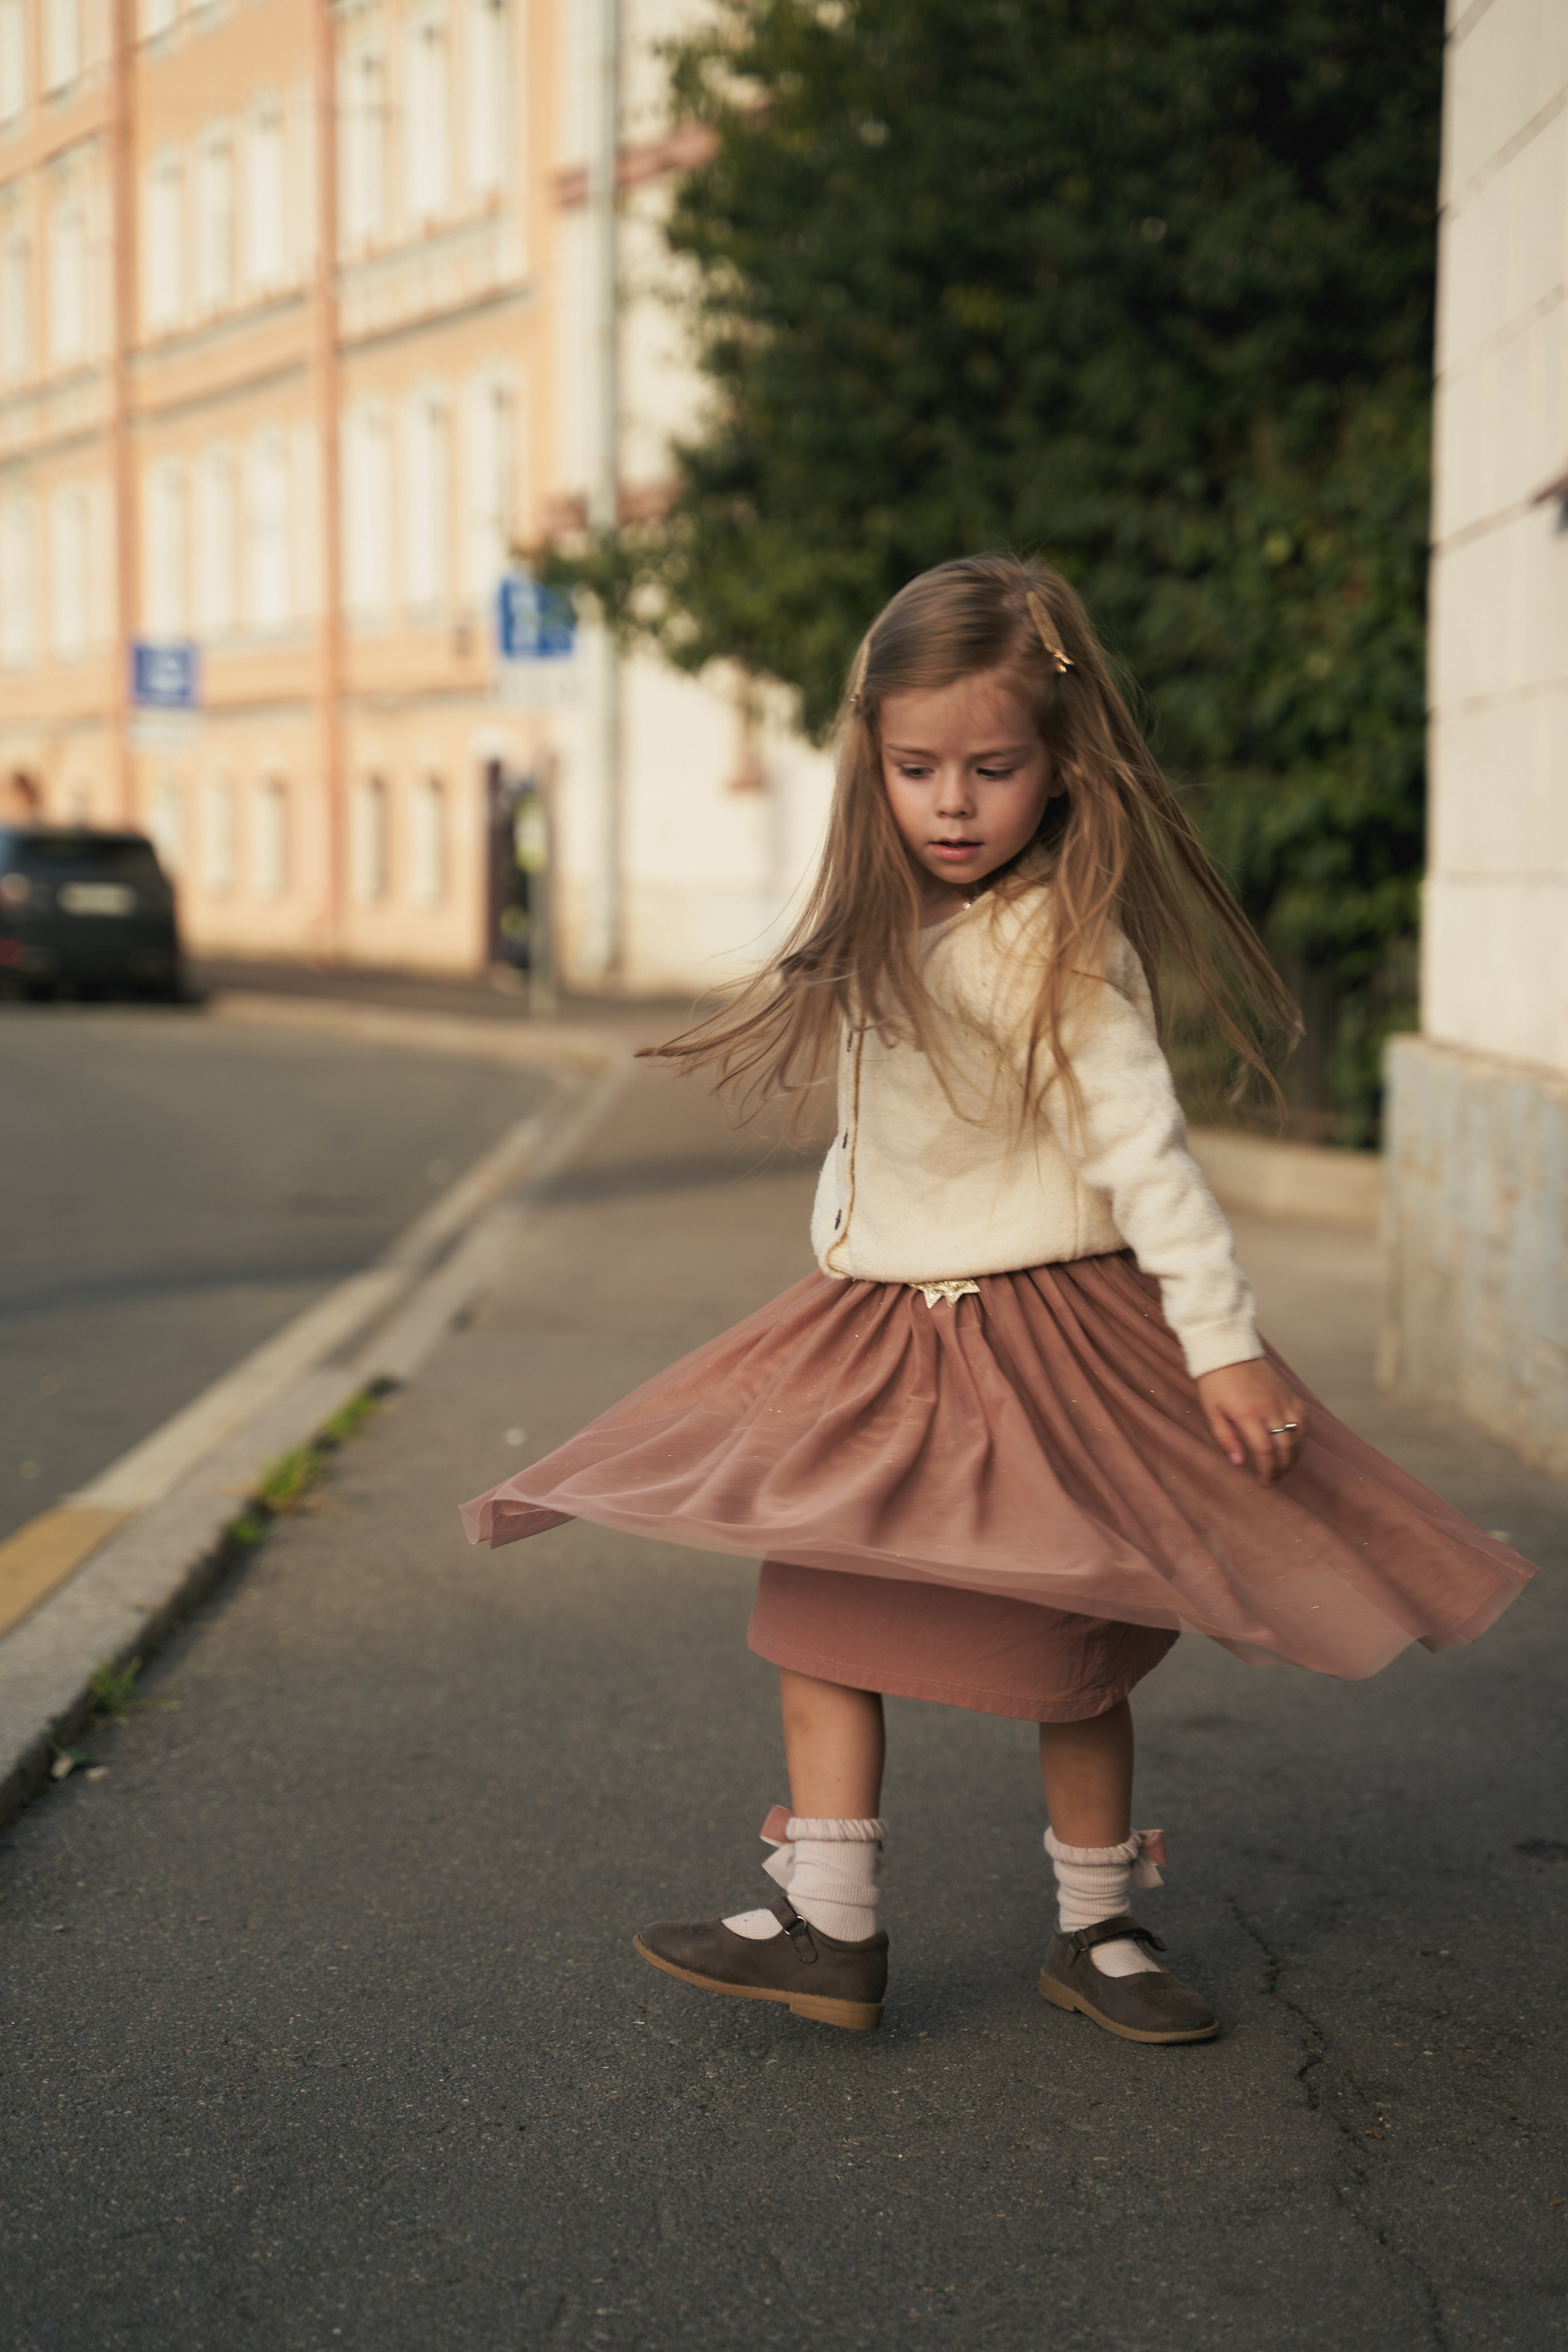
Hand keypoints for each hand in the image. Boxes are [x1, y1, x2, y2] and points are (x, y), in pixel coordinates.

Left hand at [1195, 1358, 1306, 1484]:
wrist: (1229, 1349)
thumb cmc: (1215, 1381)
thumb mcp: (1211, 1410)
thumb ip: (1225, 1437)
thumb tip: (1239, 1462)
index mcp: (1248, 1414)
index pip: (1265, 1451)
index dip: (1268, 1470)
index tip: (1265, 1482)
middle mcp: (1269, 1408)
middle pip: (1285, 1446)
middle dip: (1282, 1468)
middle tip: (1275, 1479)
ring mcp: (1282, 1400)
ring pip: (1298, 1435)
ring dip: (1295, 1455)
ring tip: (1285, 1466)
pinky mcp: (1288, 1393)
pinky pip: (1302, 1419)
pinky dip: (1302, 1435)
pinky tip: (1294, 1444)